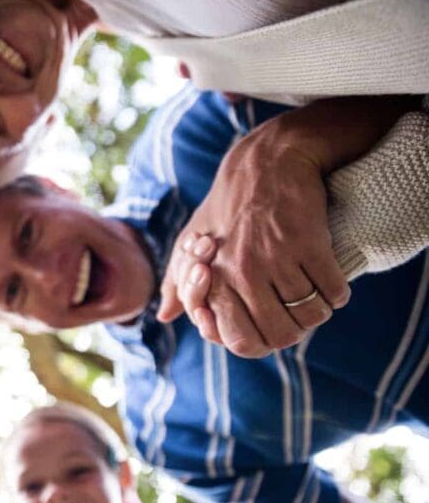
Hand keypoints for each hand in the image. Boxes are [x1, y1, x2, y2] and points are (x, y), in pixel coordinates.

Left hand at [157, 125, 349, 357]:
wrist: (267, 160)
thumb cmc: (227, 205)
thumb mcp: (190, 240)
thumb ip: (178, 281)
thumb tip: (165, 315)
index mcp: (213, 281)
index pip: (240, 341)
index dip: (260, 341)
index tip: (267, 322)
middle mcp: (241, 273)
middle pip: (279, 335)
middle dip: (294, 331)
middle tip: (298, 314)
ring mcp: (275, 259)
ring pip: (310, 315)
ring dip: (318, 311)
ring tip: (315, 295)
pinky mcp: (308, 243)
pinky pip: (332, 291)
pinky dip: (336, 292)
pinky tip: (330, 279)